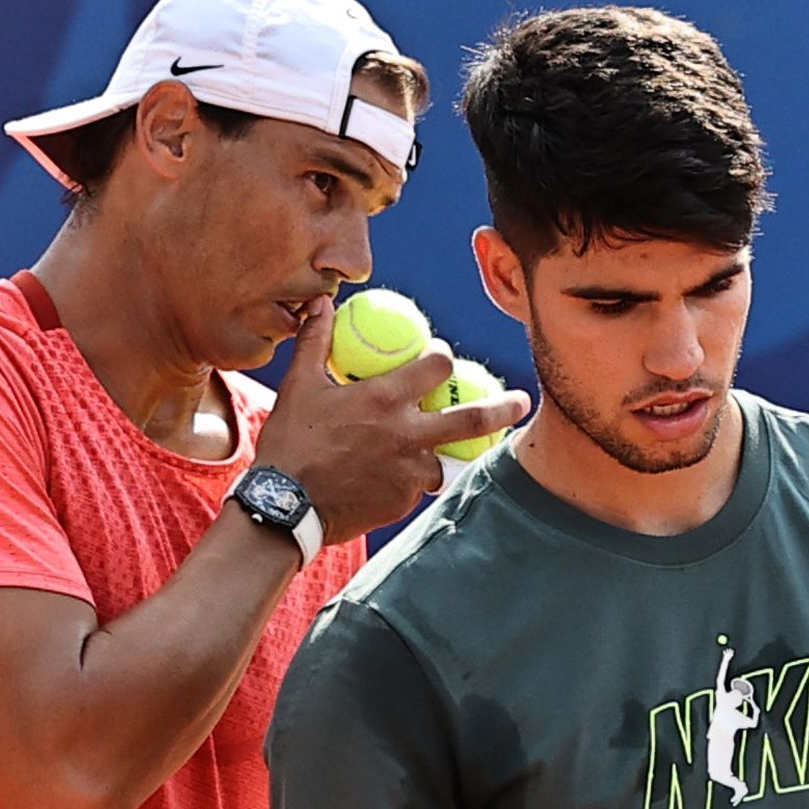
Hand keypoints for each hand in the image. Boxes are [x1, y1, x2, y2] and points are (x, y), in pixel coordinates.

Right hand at [252, 296, 532, 541]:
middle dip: (503, 408)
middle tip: (523, 402)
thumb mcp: (299, 384)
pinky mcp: (403, 503)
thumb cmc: (290, 441)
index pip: (437, 366)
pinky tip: (382, 480)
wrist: (284, 506)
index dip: (443, 357)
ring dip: (437, 454)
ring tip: (427, 455)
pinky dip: (406, 482)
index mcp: (386, 398)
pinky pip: (415, 489)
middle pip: (472, 418)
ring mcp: (409, 473)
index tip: (442, 357)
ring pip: (441, 461)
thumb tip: (321, 303)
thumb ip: (316, 341)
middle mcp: (407, 434)